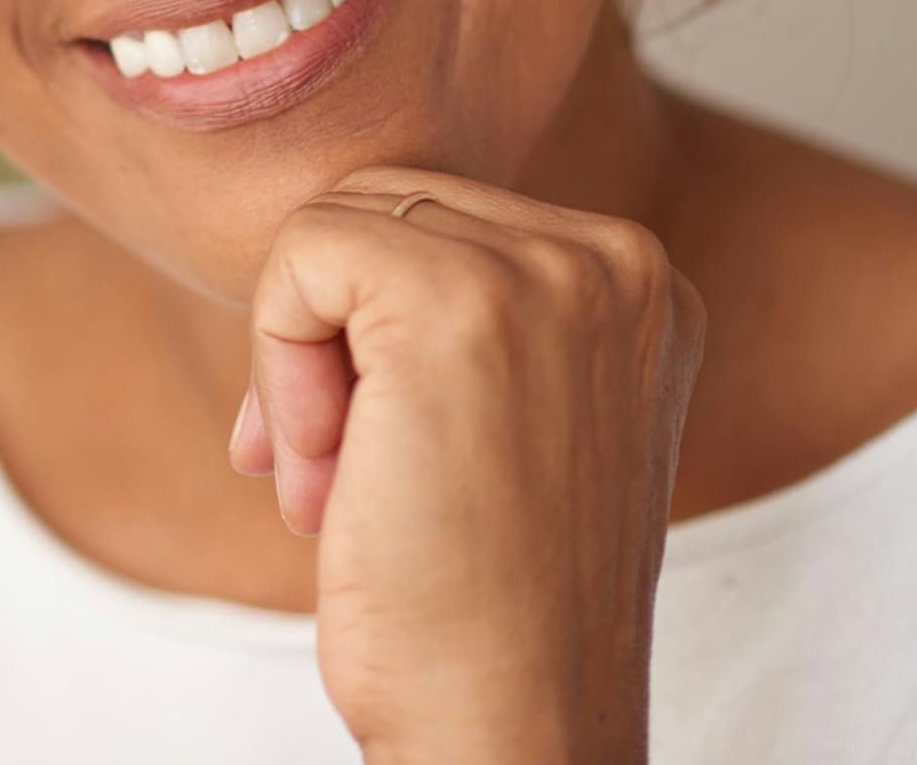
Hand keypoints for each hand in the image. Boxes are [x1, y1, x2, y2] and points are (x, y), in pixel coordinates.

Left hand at [227, 163, 706, 764]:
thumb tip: (320, 241)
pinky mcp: (458, 299)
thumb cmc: (486, 606)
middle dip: (327, 336)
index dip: (366, 334)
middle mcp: (616, 259)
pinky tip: (323, 475)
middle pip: (385, 205)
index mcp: (638, 284)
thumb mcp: (513, 422)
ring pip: (334, 226)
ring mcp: (549, 271)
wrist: (513, 735)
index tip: (371, 460)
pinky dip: (277, 363)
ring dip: (299, 360)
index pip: (441, 220)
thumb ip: (461, 315)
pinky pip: (302, 254)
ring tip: (337, 485)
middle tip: (338, 477)